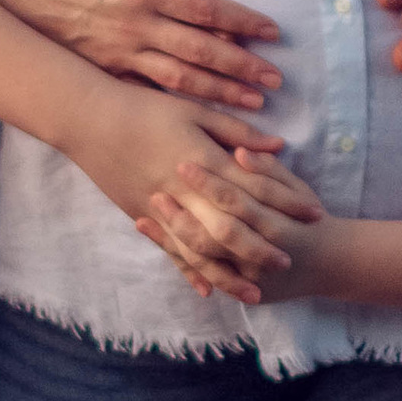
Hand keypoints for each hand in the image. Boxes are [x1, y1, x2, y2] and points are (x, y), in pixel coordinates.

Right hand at [0, 0, 283, 108]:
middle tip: (276, 79)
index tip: (272, 32)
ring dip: (220, 92)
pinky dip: (182, 104)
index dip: (242, 22)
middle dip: (242, 67)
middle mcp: (135, 26)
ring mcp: (119, 53)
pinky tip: (205, 113)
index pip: (204, 9)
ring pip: (180, 79)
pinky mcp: (106, 70)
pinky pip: (150, 91)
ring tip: (254, 103)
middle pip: (200, 51)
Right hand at [85, 94, 305, 291]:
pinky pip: (169, 251)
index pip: (253, 186)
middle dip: (260, 247)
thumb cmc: (144, 108)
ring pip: (200, 250)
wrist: (89, 119)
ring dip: (228, 273)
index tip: (312, 214)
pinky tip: (208, 289)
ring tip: (255, 292)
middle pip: (229, 226)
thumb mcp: (194, 111)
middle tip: (289, 263)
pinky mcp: (142, 216)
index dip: (285, 201)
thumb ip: (237, 133)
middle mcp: (183, 189)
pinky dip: (189, 271)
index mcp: (202, 159)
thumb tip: (278, 148)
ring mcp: (160, 207)